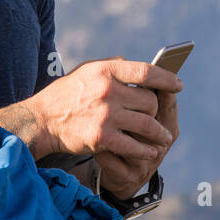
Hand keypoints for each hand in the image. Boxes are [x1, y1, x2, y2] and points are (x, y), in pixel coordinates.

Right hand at [28, 56, 181, 198]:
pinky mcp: (102, 138)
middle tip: (160, 118)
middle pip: (150, 101)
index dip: (167, 79)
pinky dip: (145, 150)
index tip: (178, 85)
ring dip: (158, 133)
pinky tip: (150, 151)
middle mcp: (108, 91)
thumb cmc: (66, 94)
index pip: (146, 72)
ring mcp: (106, 115)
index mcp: (106, 70)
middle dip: (156, 111)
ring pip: (147, 124)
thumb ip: (114, 67)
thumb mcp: (87, 71)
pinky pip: (134, 145)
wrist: (41, 121)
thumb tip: (143, 71)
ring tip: (163, 138)